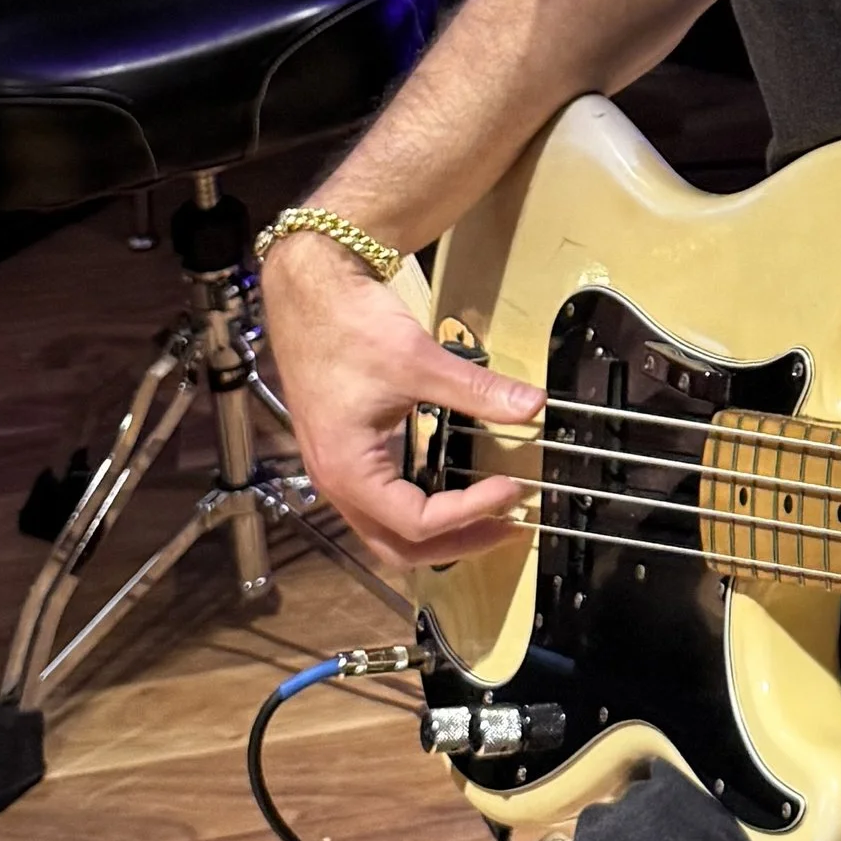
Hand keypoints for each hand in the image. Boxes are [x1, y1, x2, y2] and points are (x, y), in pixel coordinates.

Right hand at [260, 233, 542, 567]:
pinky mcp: (345, 455)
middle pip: (399, 548)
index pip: (417, 522)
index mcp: (349, 471)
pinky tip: (451, 492)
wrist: (308, 292)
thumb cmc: (348, 326)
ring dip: (438, 535)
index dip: (470, 512)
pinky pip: (381, 506)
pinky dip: (419, 511)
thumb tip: (532, 406)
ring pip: (387, 533)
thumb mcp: (417, 360)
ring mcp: (336, 473)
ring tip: (486, 518)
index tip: (511, 487)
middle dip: (457, 544)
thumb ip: (476, 390)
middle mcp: (337, 484)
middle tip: (507, 528)